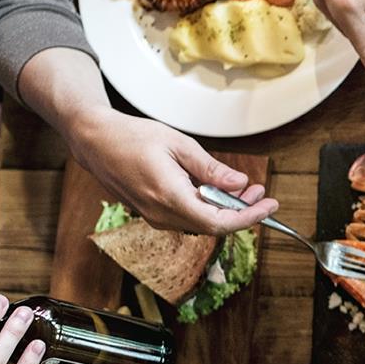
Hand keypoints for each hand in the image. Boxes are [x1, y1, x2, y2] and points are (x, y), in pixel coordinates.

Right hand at [62, 107, 276, 233]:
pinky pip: (187, 217)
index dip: (248, 217)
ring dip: (226, 210)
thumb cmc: (132, 137)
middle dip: (242, 211)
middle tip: (260, 192)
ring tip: (244, 189)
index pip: (218, 222)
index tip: (269, 205)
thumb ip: (210, 169)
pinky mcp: (152, 213)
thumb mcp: (179, 145)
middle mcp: (161, 214)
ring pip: (201, 223)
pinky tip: (218, 191)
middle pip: (213, 226)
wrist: (95, 141)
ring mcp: (154, 216)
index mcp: (169, 197)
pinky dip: (208, 208)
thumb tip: (239, 183)